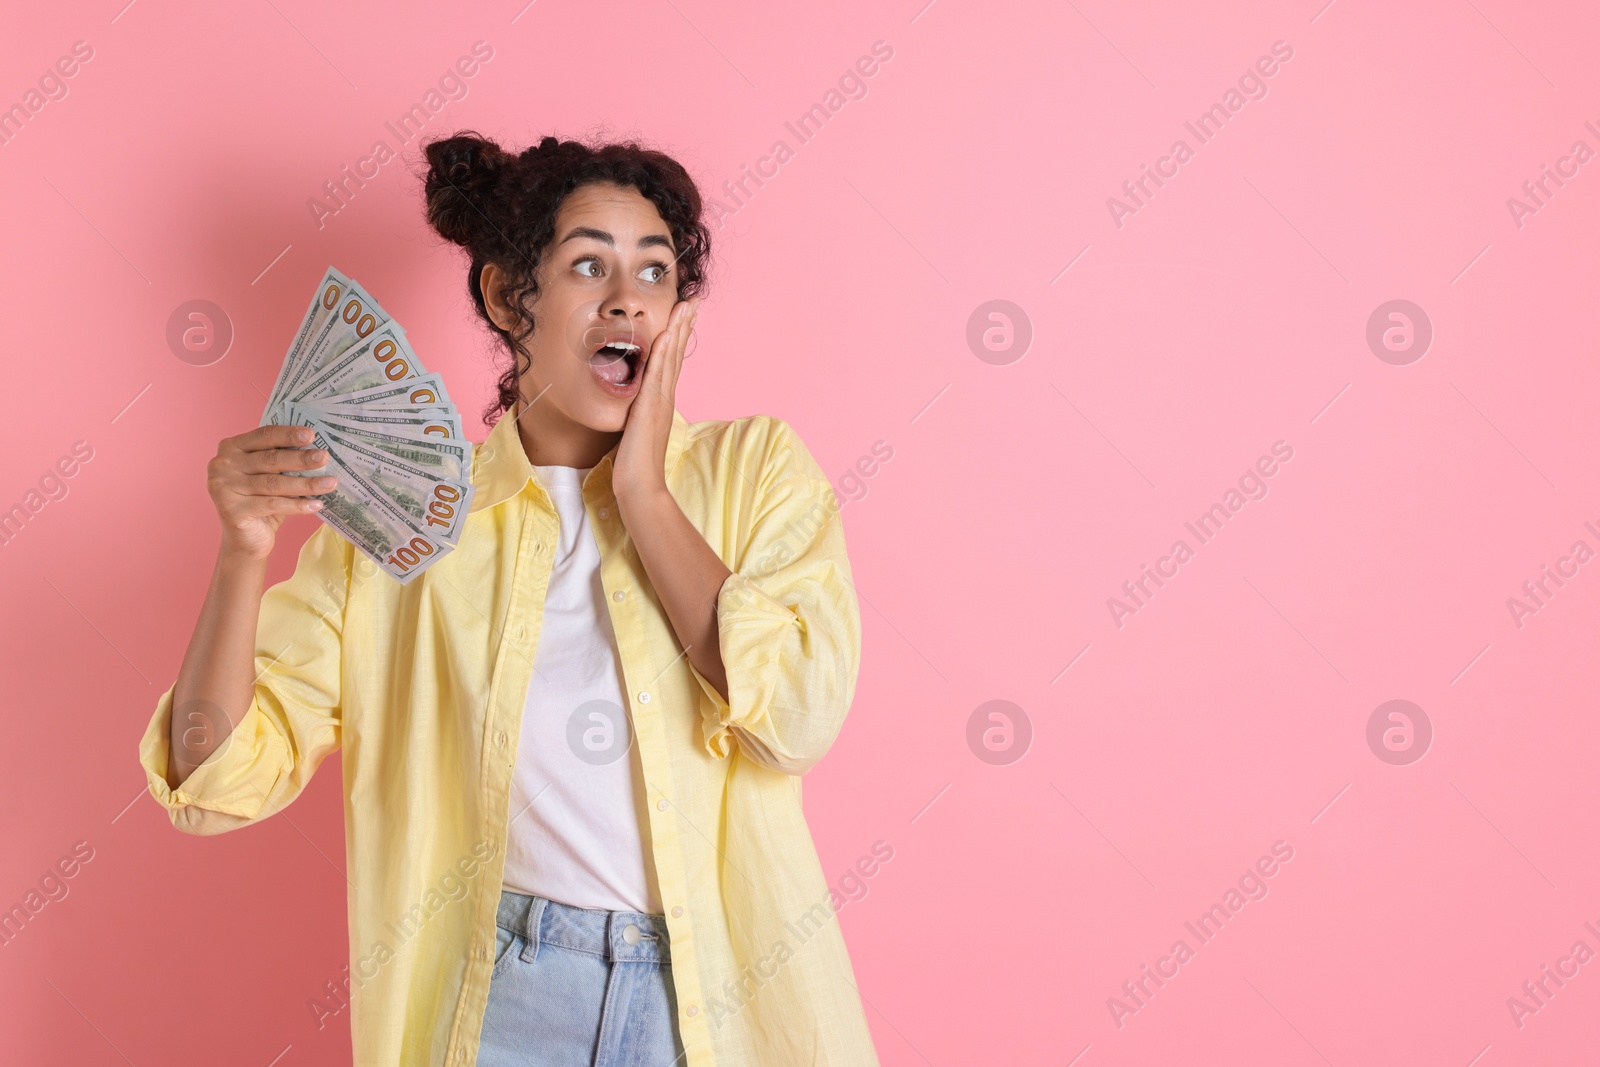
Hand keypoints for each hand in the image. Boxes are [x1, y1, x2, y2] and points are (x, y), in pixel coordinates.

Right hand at [207, 425, 336, 559]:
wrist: (245, 540)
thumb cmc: (261, 502)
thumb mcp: (270, 476)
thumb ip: (283, 461)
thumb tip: (318, 451)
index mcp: (231, 448)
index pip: (263, 436)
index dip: (288, 434)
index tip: (312, 435)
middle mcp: (222, 465)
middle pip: (269, 459)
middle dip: (301, 459)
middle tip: (325, 458)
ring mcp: (223, 487)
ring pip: (273, 483)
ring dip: (306, 483)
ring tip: (330, 483)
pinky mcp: (231, 510)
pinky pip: (272, 505)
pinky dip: (297, 505)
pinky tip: (316, 504)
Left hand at [612, 297, 700, 509]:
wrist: (639, 485)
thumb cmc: (636, 464)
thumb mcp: (637, 429)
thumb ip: (638, 413)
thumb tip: (634, 404)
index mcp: (662, 401)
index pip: (673, 361)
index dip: (680, 336)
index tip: (686, 314)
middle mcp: (665, 397)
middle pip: (678, 354)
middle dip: (686, 325)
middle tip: (694, 300)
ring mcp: (660, 401)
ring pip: (671, 358)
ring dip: (679, 330)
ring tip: (686, 306)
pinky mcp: (650, 406)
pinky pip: (657, 374)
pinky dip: (664, 352)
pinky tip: (667, 333)